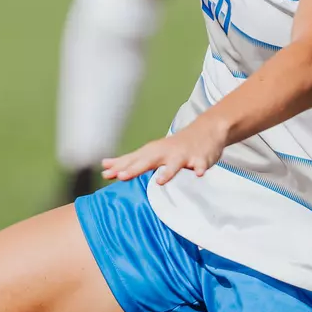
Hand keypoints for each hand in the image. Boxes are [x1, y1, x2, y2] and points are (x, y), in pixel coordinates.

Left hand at [102, 116, 229, 185]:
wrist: (206, 130)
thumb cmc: (173, 146)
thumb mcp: (151, 151)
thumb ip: (129, 161)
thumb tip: (104, 165)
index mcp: (153, 152)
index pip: (133, 161)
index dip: (118, 167)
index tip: (105, 174)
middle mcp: (165, 153)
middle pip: (148, 161)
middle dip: (134, 169)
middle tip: (121, 176)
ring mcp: (183, 156)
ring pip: (174, 164)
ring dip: (167, 172)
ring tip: (159, 181)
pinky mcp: (200, 159)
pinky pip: (200, 165)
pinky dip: (200, 168)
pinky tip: (198, 174)